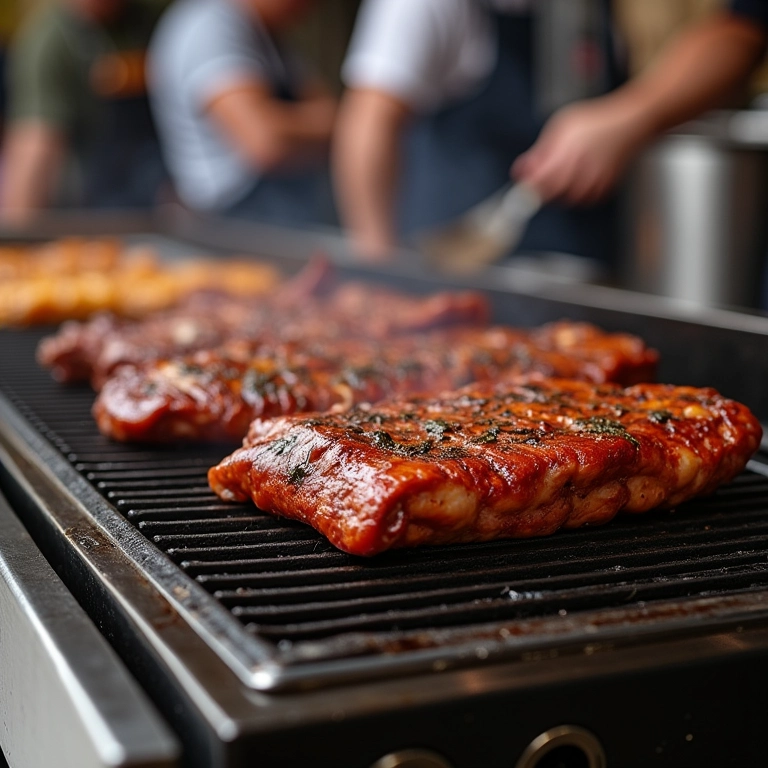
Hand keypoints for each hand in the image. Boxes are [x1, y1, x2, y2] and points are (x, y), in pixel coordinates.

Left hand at [513, 95, 651, 205]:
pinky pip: (584, 201)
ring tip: (564, 173)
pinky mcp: (605, 189)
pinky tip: (579, 178)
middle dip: (542, 188)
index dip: (527, 187)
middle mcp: (581, 172)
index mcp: (566, 155)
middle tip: (543, 176)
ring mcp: (594, 182)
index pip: (538, 183)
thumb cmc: (595, 121)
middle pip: (551, 195)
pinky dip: (577, 194)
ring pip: (567, 200)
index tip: (522, 185)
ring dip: (559, 192)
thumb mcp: (561, 127)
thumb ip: (540, 152)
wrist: (631, 123)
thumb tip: (520, 171)